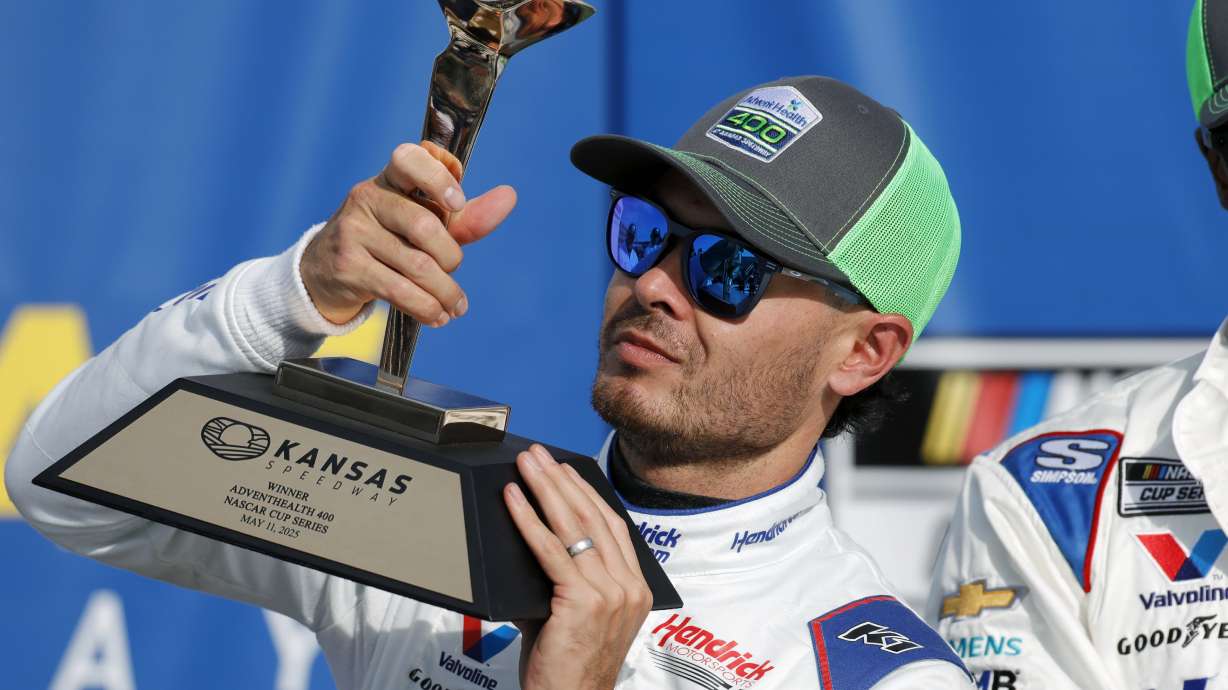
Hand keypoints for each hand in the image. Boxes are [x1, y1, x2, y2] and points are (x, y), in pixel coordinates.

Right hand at [300, 141, 517, 324]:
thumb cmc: (388, 240)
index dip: (437, 179)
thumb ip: (465, 216)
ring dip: (445, 291)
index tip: (458, 203)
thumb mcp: (425, 224)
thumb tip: (509, 197)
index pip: (409, 159)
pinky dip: (426, 307)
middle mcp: (367, 198)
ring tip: (456, 306)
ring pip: (416, 264)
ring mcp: (353, 231)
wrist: (325, 272)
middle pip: (424, 225)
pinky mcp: (348, 267)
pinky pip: (398, 290)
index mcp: (389, 178)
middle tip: (454, 270)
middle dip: (450, 257)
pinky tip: (438, 316)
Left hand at [503, 444, 652, 689]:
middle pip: (594, 518)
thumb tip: (526, 543)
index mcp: (636, 588)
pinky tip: (513, 500)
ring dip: (546, 489)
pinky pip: (550, 551)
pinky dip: (528, 520)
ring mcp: (610, 593)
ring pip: (575, 527)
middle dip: (563, 481)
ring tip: (526, 465)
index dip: (588, 493)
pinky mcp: (584, 601)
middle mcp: (629, 587)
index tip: (566, 470)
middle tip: (540, 455)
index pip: (612, 527)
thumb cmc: (567, 669)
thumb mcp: (573, 616)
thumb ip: (559, 580)